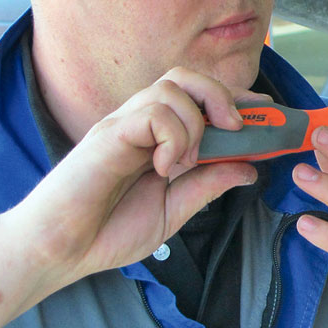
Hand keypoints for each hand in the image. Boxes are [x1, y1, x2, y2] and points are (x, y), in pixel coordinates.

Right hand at [11, 67, 261, 292]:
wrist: (58, 250)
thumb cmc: (107, 232)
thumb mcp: (174, 211)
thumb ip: (208, 186)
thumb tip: (251, 168)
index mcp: (157, 138)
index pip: (201, 99)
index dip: (237, 100)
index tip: (269, 114)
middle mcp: (140, 123)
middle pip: (187, 77)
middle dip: (223, 95)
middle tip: (237, 130)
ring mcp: (123, 125)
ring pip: (172, 87)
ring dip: (195, 122)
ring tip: (188, 161)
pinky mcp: (108, 135)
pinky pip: (152, 112)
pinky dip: (172, 136)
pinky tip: (163, 167)